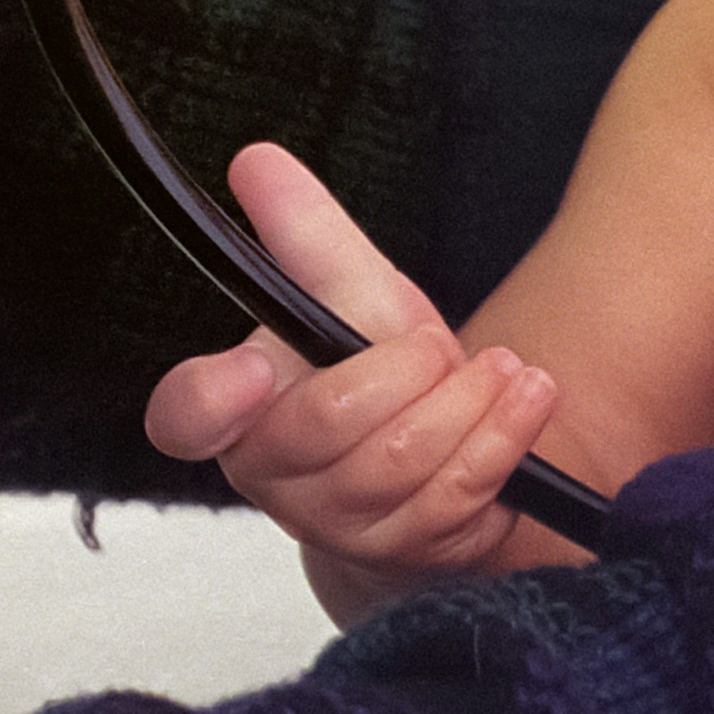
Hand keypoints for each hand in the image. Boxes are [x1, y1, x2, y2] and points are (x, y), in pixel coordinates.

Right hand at [136, 144, 567, 585]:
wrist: (444, 451)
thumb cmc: (378, 370)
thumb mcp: (348, 292)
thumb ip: (303, 231)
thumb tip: (256, 159)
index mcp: (241, 415)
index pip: (186, 420)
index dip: (210, 400)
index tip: (258, 364)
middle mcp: (279, 481)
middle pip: (325, 426)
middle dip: (397, 370)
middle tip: (436, 343)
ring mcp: (344, 528)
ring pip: (398, 464)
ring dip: (463, 402)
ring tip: (501, 366)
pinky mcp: (410, 554)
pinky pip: (454, 501)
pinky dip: (501, 438)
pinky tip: (527, 397)